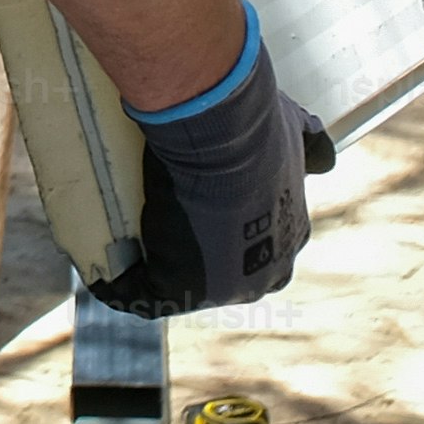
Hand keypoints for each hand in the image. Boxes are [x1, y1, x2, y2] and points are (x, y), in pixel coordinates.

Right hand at [88, 6, 330, 319]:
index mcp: (288, 239)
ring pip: (182, 285)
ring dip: (153, 269)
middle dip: (190, 254)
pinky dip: (119, 286)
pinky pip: (141, 295)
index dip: (224, 230)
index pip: (255, 246)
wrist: (224, 131)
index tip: (193, 204)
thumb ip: (311, 148)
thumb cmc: (256, 128)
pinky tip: (100, 267)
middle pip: (221, 272)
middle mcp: (263, 274)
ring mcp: (223, 287)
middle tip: (155, 215)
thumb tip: (323, 157)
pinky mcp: (179, 288)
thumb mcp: (296, 136)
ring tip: (121, 238)